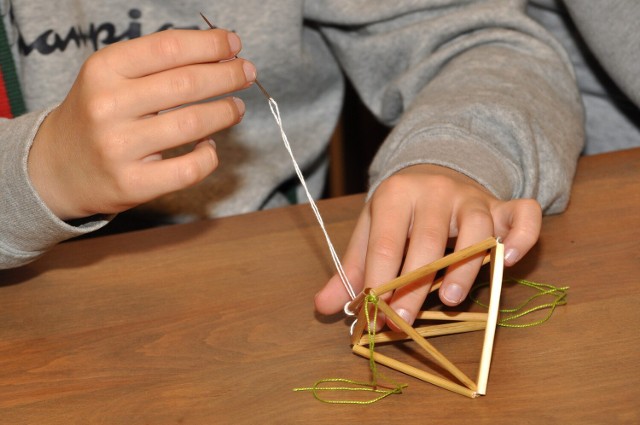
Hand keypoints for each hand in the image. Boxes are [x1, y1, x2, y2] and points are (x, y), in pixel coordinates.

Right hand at [28, 29, 255, 219]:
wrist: (58, 167)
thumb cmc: (98, 115)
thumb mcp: (112, 77)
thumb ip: (157, 63)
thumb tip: (218, 52)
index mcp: (103, 70)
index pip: (168, 48)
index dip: (209, 44)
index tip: (234, 44)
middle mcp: (108, 106)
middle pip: (186, 84)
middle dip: (227, 75)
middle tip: (247, 72)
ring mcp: (119, 148)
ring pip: (193, 124)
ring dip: (225, 112)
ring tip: (236, 107)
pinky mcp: (133, 184)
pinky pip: (189, 169)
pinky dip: (209, 156)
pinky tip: (209, 146)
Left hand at [315, 164, 540, 328]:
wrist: (433, 173)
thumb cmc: (399, 213)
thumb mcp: (370, 231)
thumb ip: (352, 269)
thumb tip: (323, 307)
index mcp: (395, 194)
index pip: (386, 243)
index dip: (379, 282)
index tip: (373, 318)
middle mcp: (435, 191)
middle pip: (427, 242)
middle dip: (413, 286)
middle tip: (403, 322)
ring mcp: (472, 197)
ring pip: (475, 230)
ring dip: (464, 267)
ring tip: (449, 300)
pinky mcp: (502, 204)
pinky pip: (523, 214)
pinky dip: (521, 236)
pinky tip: (506, 262)